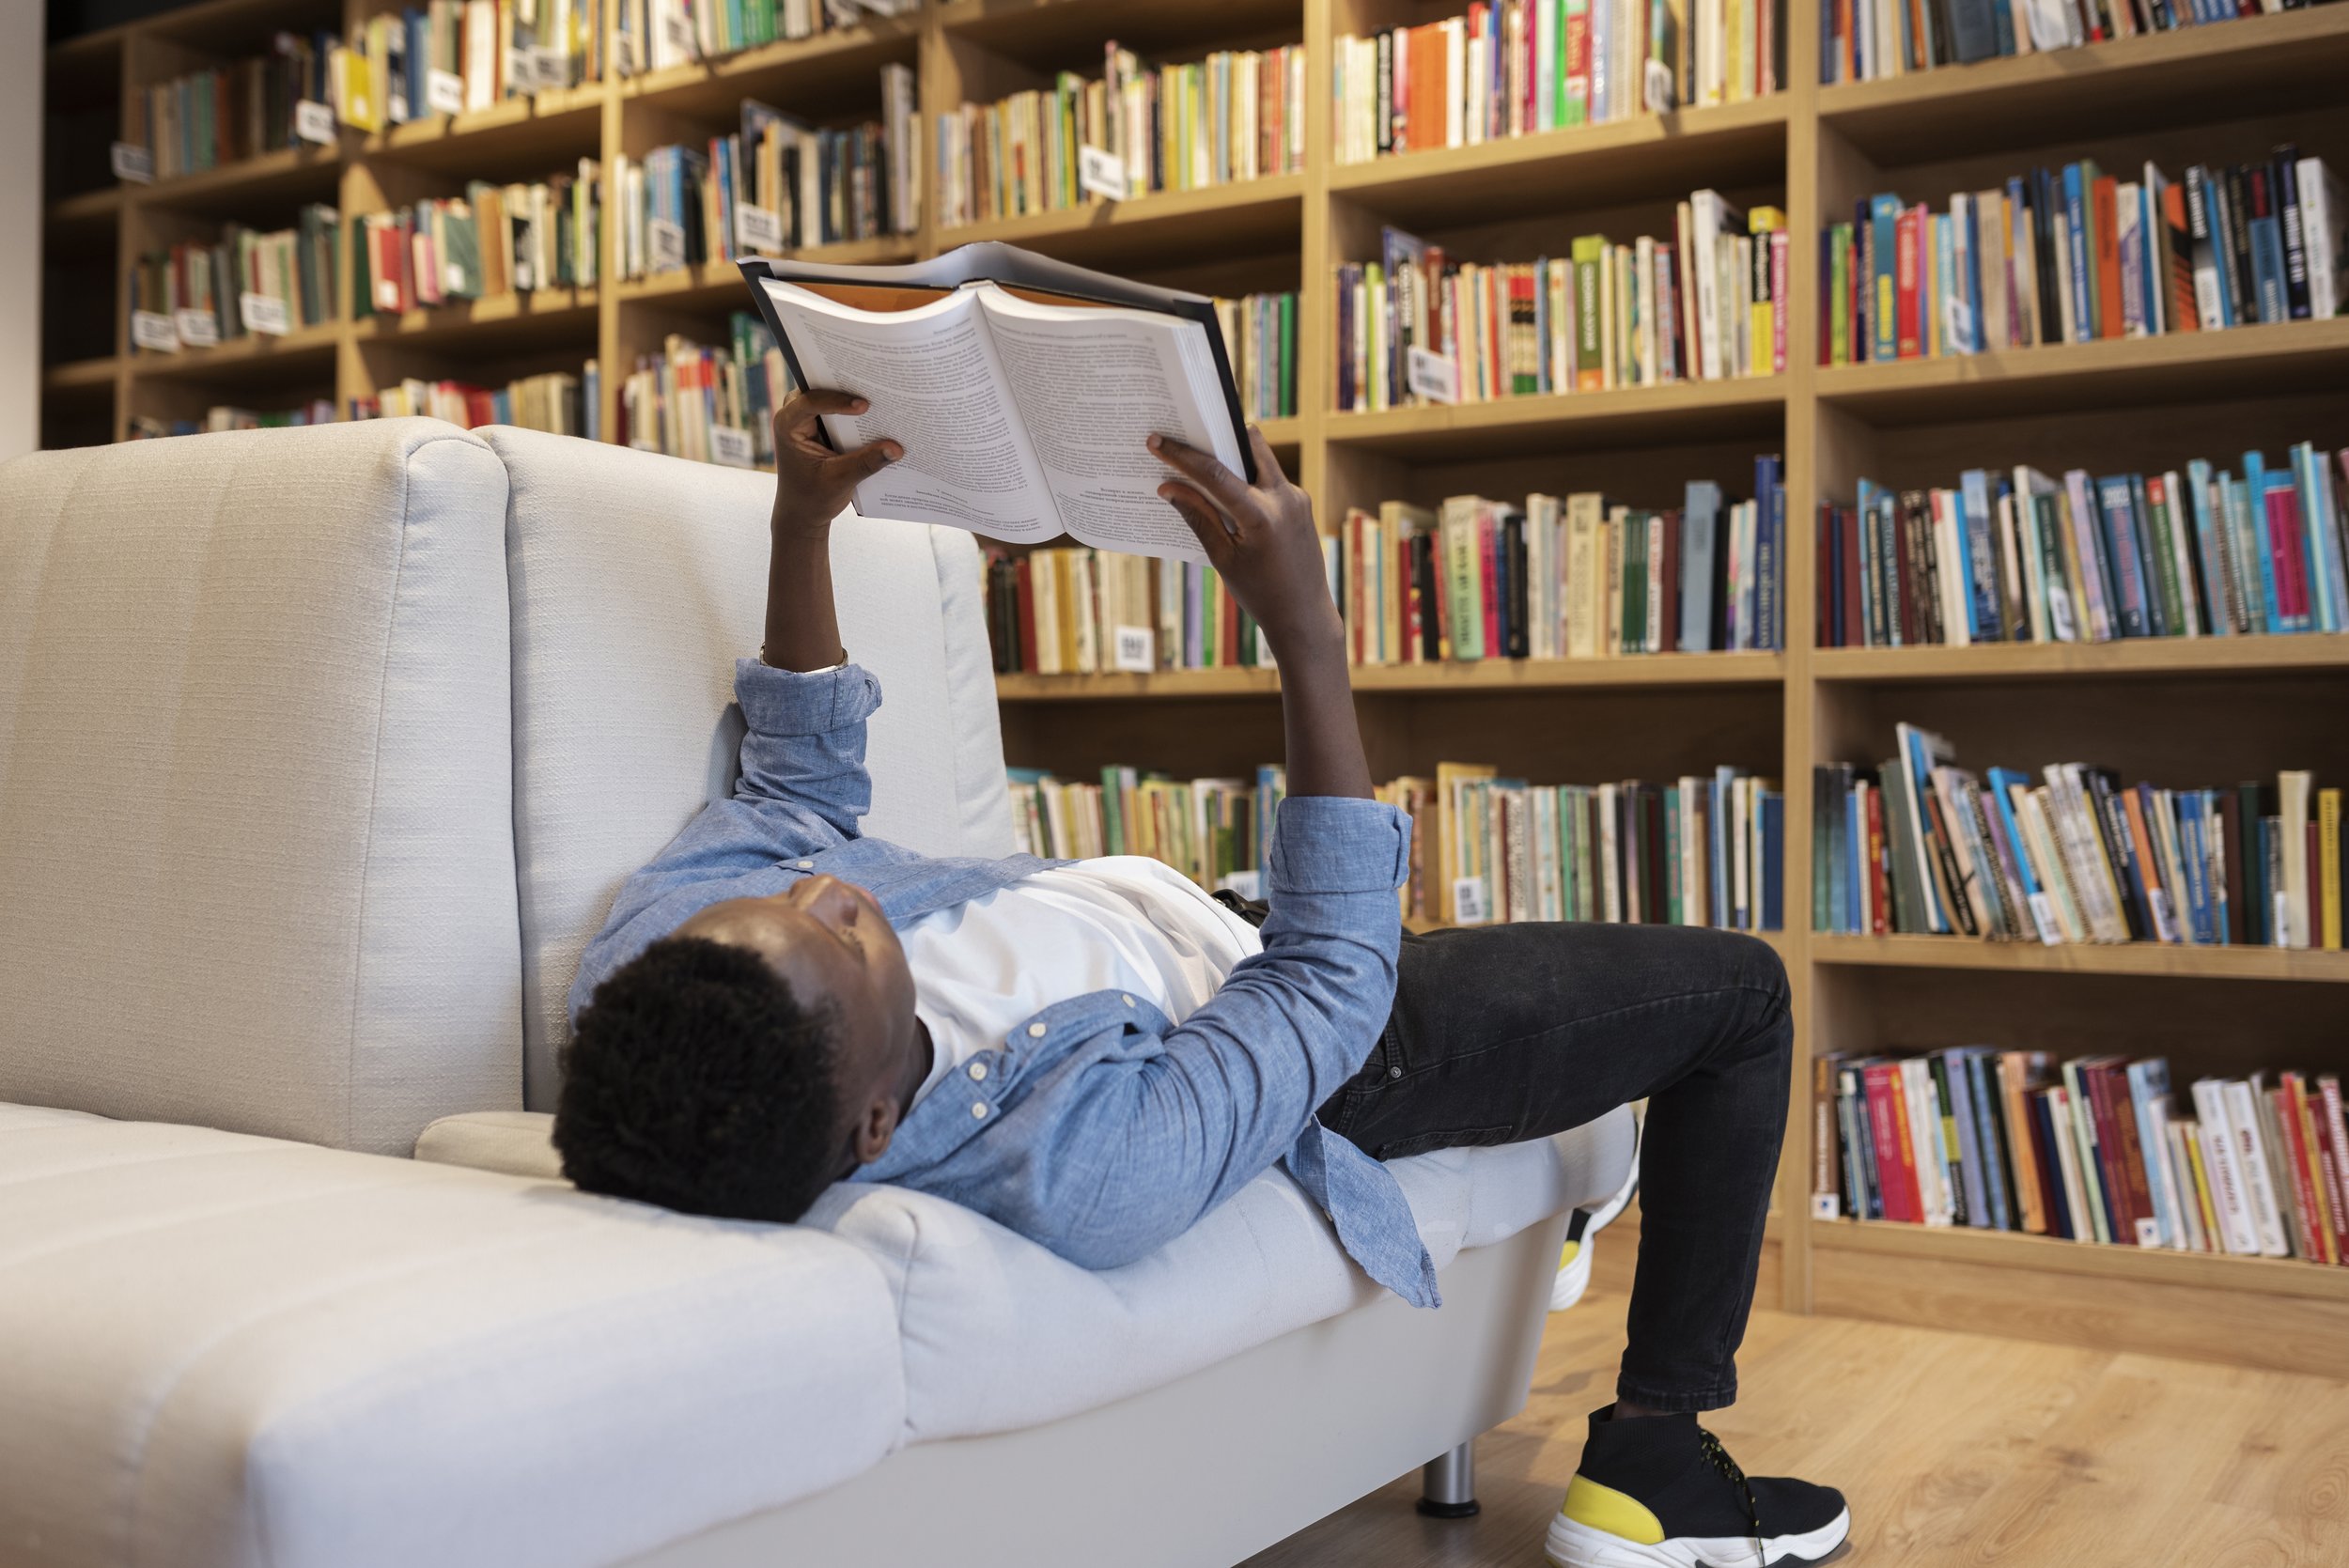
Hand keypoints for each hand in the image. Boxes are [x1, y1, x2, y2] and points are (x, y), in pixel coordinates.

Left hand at [770, 388, 901, 540]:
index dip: (838, 401)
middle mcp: (793, 417)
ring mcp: (804, 420)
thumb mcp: (840, 481)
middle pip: (819, 389)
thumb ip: (867, 462)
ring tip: (877, 393)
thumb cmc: (812, 498)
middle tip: (873, 383)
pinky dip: (851, 410)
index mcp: (787, 427)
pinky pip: (834, 409)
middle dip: (843, 386)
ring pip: (826, 395)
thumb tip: (897, 449)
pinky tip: (874, 412)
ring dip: (848, 394)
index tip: (864, 406)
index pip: (811, 402)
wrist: (802, 514)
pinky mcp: (817, 427)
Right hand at [1150, 428, 1338, 657]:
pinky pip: (1270, 478)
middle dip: (1218, 435)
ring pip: (1262, 457)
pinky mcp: (1300, 503)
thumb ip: (1198, 518)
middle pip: (1250, 443)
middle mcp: (1284, 498)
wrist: (1304, 615)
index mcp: (1261, 516)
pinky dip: (1247, 477)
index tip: (1157, 441)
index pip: (1215, 473)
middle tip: (1186, 433)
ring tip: (1202, 461)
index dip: (1182, 455)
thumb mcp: (1223, 558)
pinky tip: (1226, 490)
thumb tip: (1168, 487)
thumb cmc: (1260, 593)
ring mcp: (1297, 498)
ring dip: (1234, 456)